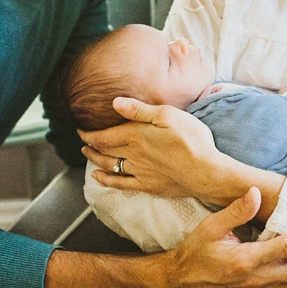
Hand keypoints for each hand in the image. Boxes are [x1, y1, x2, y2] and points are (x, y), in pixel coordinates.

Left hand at [79, 97, 220, 200]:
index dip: (89, 133)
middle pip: (104, 150)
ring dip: (94, 160)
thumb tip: (115, 103)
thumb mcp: (169, 116)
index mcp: (136, 136)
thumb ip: (140, 111)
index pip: (104, 135)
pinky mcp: (148, 185)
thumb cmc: (192, 140)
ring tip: (87, 154)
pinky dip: (106, 180)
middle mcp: (133, 155)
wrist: (206, 172)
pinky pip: (120, 183)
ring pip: (109, 166)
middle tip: (82, 140)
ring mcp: (139, 172)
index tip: (80, 129)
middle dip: (90, 145)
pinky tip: (98, 178)